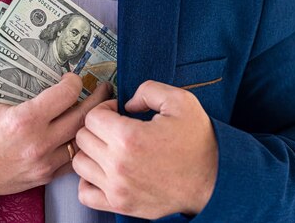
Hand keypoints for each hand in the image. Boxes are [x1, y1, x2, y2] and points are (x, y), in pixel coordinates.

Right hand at [0, 73, 111, 201]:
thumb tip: (51, 77)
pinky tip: (81, 134)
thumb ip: (26, 92)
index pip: (66, 94)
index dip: (74, 81)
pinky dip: (79, 145)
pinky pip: (71, 160)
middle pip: (82, 116)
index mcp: (24, 119)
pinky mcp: (43, 178)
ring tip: (100, 110)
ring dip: (92, 123)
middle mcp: (37, 143)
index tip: (74, 78)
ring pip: (81, 140)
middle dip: (98, 98)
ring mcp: (42, 163)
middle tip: (105, 88)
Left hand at [73, 81, 217, 218]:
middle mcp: (118, 165)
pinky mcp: (121, 205)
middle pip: (83, 138)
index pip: (92, 117)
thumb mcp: (180, 101)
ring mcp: (118, 188)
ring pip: (80, 164)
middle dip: (98, 128)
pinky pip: (85, 193)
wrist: (214, 181)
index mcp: (130, 138)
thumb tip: (126, 103)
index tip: (118, 112)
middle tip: (116, 127)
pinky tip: (106, 170)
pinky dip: (90, 180)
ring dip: (92, 152)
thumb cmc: (198, 142)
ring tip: (111, 148)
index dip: (105, 109)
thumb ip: (148, 90)